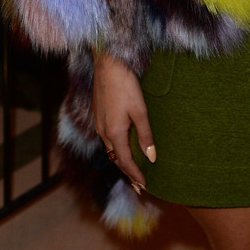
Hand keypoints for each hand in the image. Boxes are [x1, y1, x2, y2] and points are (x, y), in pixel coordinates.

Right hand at [92, 51, 155, 191]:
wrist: (108, 63)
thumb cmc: (125, 84)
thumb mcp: (140, 110)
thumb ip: (145, 134)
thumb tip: (151, 157)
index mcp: (114, 133)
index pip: (125, 162)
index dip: (135, 175)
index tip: (144, 186)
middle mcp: (103, 132)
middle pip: (115, 158)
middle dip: (127, 172)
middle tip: (139, 185)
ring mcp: (99, 123)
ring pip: (110, 149)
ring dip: (121, 161)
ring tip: (132, 169)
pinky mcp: (99, 114)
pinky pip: (107, 139)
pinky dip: (116, 148)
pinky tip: (122, 146)